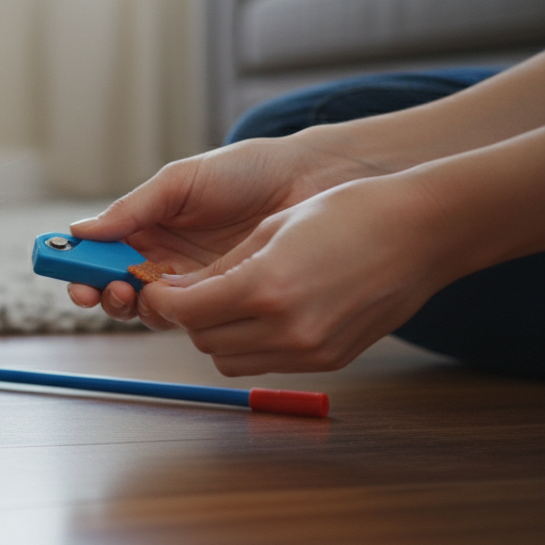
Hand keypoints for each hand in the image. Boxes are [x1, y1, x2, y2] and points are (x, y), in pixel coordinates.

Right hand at [66, 135, 385, 324]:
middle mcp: (162, 258)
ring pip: (149, 309)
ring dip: (136, 307)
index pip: (100, 254)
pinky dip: (180, 316)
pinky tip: (183, 303)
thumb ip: (133, 208)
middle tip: (108, 289)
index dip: (81, 268)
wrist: (311, 182)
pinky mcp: (224, 299)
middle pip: (116, 287)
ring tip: (140, 293)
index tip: (75, 277)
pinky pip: (192, 318)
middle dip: (102, 294)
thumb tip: (80, 231)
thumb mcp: (182, 181)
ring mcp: (192, 282)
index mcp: (145, 226)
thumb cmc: (247, 170)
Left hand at [136, 174, 455, 374]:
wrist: (420, 233)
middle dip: (187, 316)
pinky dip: (251, 343)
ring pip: (229, 360)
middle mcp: (287, 328)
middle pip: (203, 340)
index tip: (156, 287)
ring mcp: (310, 350)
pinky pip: (266, 362)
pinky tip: (263, 312)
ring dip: (217, 334)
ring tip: (226, 300)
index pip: (186, 311)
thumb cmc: (347, 214)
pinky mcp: (329, 361)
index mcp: (266, 287)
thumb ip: (220, 268)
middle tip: (188, 291)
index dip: (163, 300)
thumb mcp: (270, 230)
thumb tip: (177, 291)